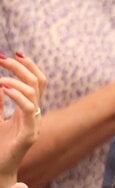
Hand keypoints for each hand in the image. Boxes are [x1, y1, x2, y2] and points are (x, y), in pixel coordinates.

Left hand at [0, 53, 45, 184]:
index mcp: (28, 109)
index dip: (28, 65)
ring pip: (34, 93)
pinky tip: (2, 88)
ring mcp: (34, 125)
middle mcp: (34, 115)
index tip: (11, 53)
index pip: (37, 81)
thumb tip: (0, 84)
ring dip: (16, 80)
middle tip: (1, 59)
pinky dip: (16, 96)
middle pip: (37, 82)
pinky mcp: (29, 135)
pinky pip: (28, 110)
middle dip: (20, 67)